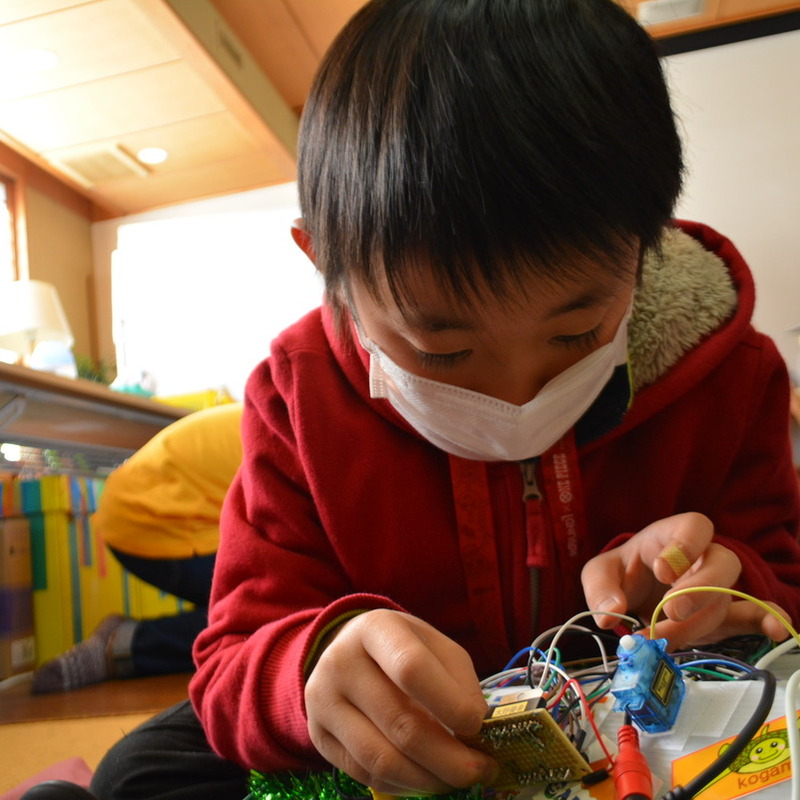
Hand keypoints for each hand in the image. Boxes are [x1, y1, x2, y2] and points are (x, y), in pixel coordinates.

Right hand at [305, 609, 496, 795]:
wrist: (348, 652)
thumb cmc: (403, 648)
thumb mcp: (434, 645)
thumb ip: (459, 679)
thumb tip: (474, 727)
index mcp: (374, 628)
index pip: (411, 668)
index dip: (449, 703)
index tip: (477, 726)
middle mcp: (340, 661)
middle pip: (399, 722)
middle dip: (449, 757)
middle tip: (483, 770)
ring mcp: (322, 701)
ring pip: (381, 758)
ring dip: (429, 779)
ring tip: (459, 780)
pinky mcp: (318, 736)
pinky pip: (364, 774)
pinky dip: (404, 786)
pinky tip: (428, 780)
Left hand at [581, 512, 788, 646]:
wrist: (635, 593)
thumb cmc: (623, 573)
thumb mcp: (600, 572)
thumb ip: (600, 587)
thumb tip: (611, 612)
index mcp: (671, 535)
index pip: (695, 525)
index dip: (685, 545)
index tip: (662, 570)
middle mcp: (701, 557)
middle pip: (722, 562)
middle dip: (698, 590)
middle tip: (670, 611)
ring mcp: (716, 587)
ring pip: (725, 600)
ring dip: (696, 623)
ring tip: (662, 638)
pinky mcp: (724, 615)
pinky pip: (753, 614)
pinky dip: (767, 621)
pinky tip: (776, 631)